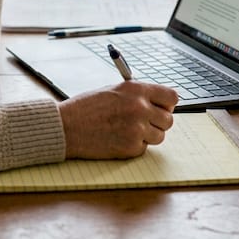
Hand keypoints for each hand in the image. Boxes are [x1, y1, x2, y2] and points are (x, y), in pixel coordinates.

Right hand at [57, 81, 178, 158]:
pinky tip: (117, 139)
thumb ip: (137, 96)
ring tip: (127, 131)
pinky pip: (144, 148)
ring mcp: (137, 129)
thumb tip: (158, 104)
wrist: (67, 126)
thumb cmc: (86, 107)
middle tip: (144, 123)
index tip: (161, 108)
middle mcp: (140, 108)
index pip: (172, 97)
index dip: (167, 104)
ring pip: (159, 136)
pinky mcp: (131, 147)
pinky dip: (134, 146)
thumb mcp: (113, 90)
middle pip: (168, 120)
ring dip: (147, 136)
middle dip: (158, 123)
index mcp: (136, 90)